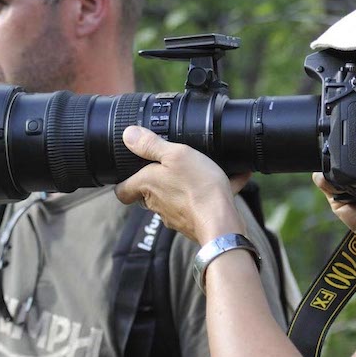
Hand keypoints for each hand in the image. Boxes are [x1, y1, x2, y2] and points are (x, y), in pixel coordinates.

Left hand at [115, 126, 248, 243]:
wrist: (221, 221)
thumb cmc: (198, 188)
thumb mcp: (176, 155)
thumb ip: (151, 144)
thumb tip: (128, 135)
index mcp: (147, 185)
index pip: (122, 191)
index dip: (124, 182)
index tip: (131, 173)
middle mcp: (157, 204)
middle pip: (150, 193)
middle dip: (160, 180)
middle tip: (173, 166)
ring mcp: (175, 215)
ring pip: (177, 197)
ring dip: (188, 185)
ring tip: (207, 169)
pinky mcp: (194, 222)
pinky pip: (201, 203)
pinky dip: (212, 192)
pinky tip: (233, 177)